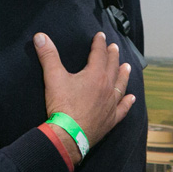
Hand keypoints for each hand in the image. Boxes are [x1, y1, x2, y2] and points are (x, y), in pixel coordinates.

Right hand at [34, 32, 133, 150]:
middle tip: (114, 47)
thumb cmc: (62, 106)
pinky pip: (123, 108)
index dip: (99, 43)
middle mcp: (107, 87)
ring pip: (121, 85)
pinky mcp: (111, 119)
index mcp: (95, 75)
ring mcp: (111, 104)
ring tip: (127, 66)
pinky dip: (127, 102)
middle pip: (112, 67)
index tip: (100, 36)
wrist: (68, 135)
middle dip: (113, 55)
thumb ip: (48, 56)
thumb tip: (40, 37)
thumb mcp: (53, 77)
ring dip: (124, 74)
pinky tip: (131, 98)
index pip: (99, 54)